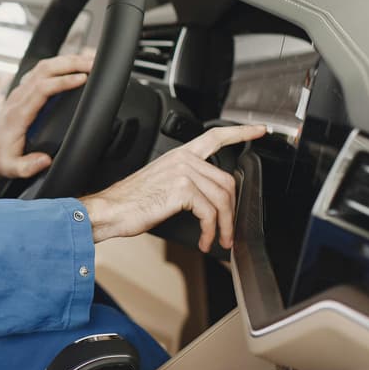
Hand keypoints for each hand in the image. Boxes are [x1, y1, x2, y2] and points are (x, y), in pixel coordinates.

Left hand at [0, 53, 94, 178]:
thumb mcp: (11, 168)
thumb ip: (27, 166)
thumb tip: (46, 160)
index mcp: (19, 114)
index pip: (41, 89)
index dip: (62, 81)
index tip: (82, 79)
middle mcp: (19, 98)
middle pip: (44, 70)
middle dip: (70, 63)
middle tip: (93, 63)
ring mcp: (20, 92)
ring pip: (43, 66)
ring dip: (66, 61)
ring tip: (89, 60)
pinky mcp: (23, 91)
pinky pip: (40, 71)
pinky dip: (58, 64)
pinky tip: (73, 64)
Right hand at [80, 124, 265, 251]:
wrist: (109, 210)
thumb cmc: (130, 201)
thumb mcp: (161, 184)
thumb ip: (185, 183)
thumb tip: (207, 200)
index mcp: (179, 155)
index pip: (215, 137)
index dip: (240, 133)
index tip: (259, 130)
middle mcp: (183, 160)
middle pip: (226, 181)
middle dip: (232, 210)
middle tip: (228, 230)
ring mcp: (183, 172)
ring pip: (222, 199)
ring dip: (224, 225)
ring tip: (218, 239)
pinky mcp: (182, 190)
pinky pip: (210, 213)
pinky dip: (211, 231)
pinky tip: (205, 239)